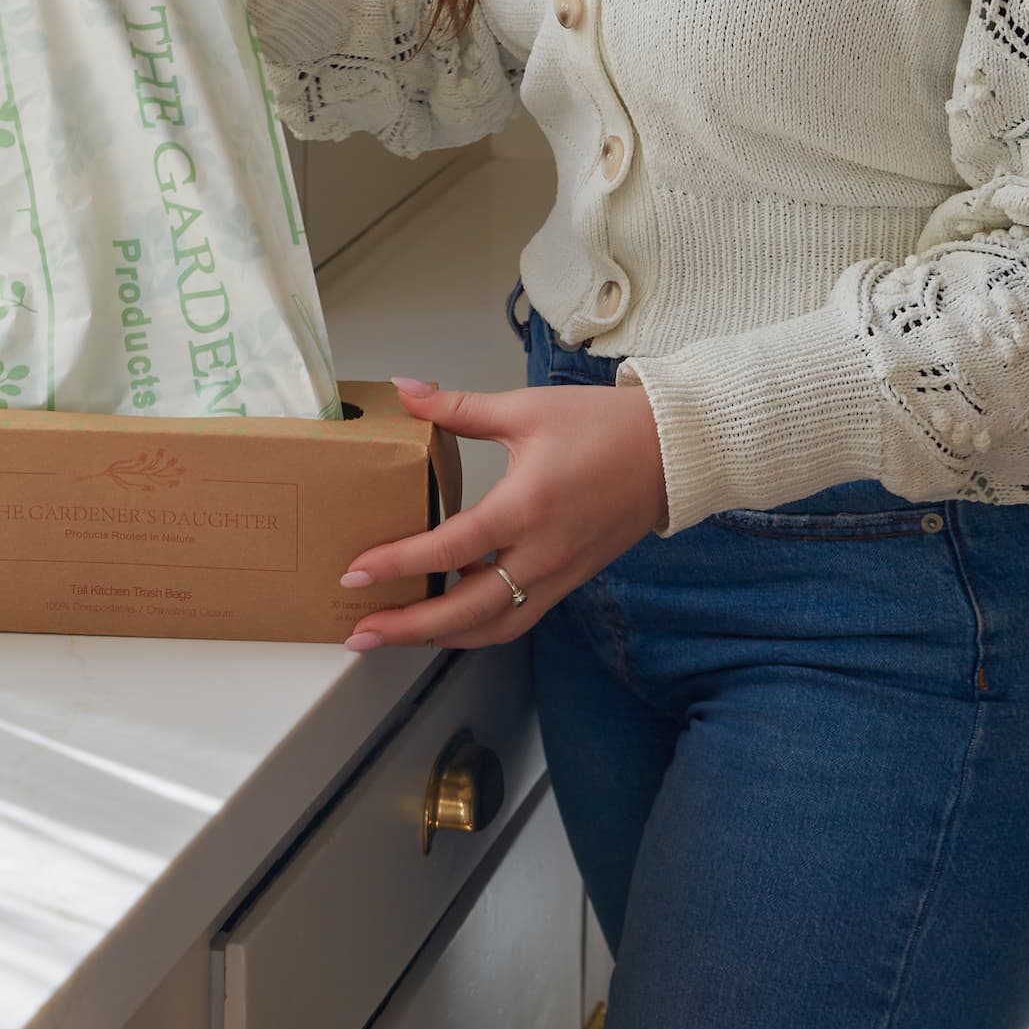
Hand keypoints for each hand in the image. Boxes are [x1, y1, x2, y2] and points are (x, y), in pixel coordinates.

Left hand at [339, 376, 668, 652]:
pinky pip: (519, 617)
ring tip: (395, 636)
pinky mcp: (570, 581)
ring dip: (442, 638)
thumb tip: (404, 390)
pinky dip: (479, 627)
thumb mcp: (525, 409)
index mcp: (526, 507)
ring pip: (495, 626)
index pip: (450, 549)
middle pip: (468, 611)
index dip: (398, 565)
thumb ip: (458, 408)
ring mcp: (559, 574)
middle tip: (361, 632)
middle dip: (410, 627)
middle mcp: (542, 553)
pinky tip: (448, 617)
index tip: (355, 575)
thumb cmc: (601, 425)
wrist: (673, 450)